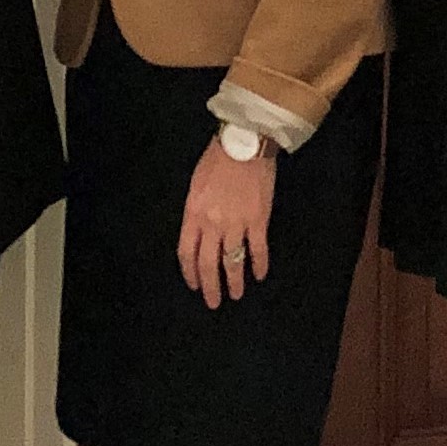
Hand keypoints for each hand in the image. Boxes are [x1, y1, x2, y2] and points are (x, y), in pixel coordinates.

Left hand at [178, 137, 274, 306]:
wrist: (244, 143)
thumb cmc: (217, 159)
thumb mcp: (196, 185)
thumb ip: (195, 212)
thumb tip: (198, 233)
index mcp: (193, 213)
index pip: (187, 252)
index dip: (190, 273)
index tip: (195, 285)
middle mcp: (212, 223)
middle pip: (208, 263)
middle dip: (210, 287)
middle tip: (214, 303)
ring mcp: (236, 223)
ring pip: (232, 262)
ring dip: (234, 282)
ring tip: (237, 295)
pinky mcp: (258, 220)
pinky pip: (257, 249)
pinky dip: (259, 265)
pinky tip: (260, 275)